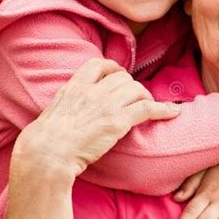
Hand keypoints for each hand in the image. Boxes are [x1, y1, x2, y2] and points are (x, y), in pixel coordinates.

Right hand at [12, 58, 179, 179]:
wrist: (48, 153)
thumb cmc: (45, 141)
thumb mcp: (53, 113)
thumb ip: (67, 104)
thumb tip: (70, 109)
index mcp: (75, 87)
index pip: (99, 65)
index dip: (114, 68)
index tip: (119, 76)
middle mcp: (92, 91)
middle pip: (123, 78)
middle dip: (132, 87)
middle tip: (136, 99)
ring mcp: (106, 105)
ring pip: (137, 89)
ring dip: (147, 97)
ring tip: (151, 107)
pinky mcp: (118, 121)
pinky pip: (147, 108)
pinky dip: (163, 109)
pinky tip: (173, 113)